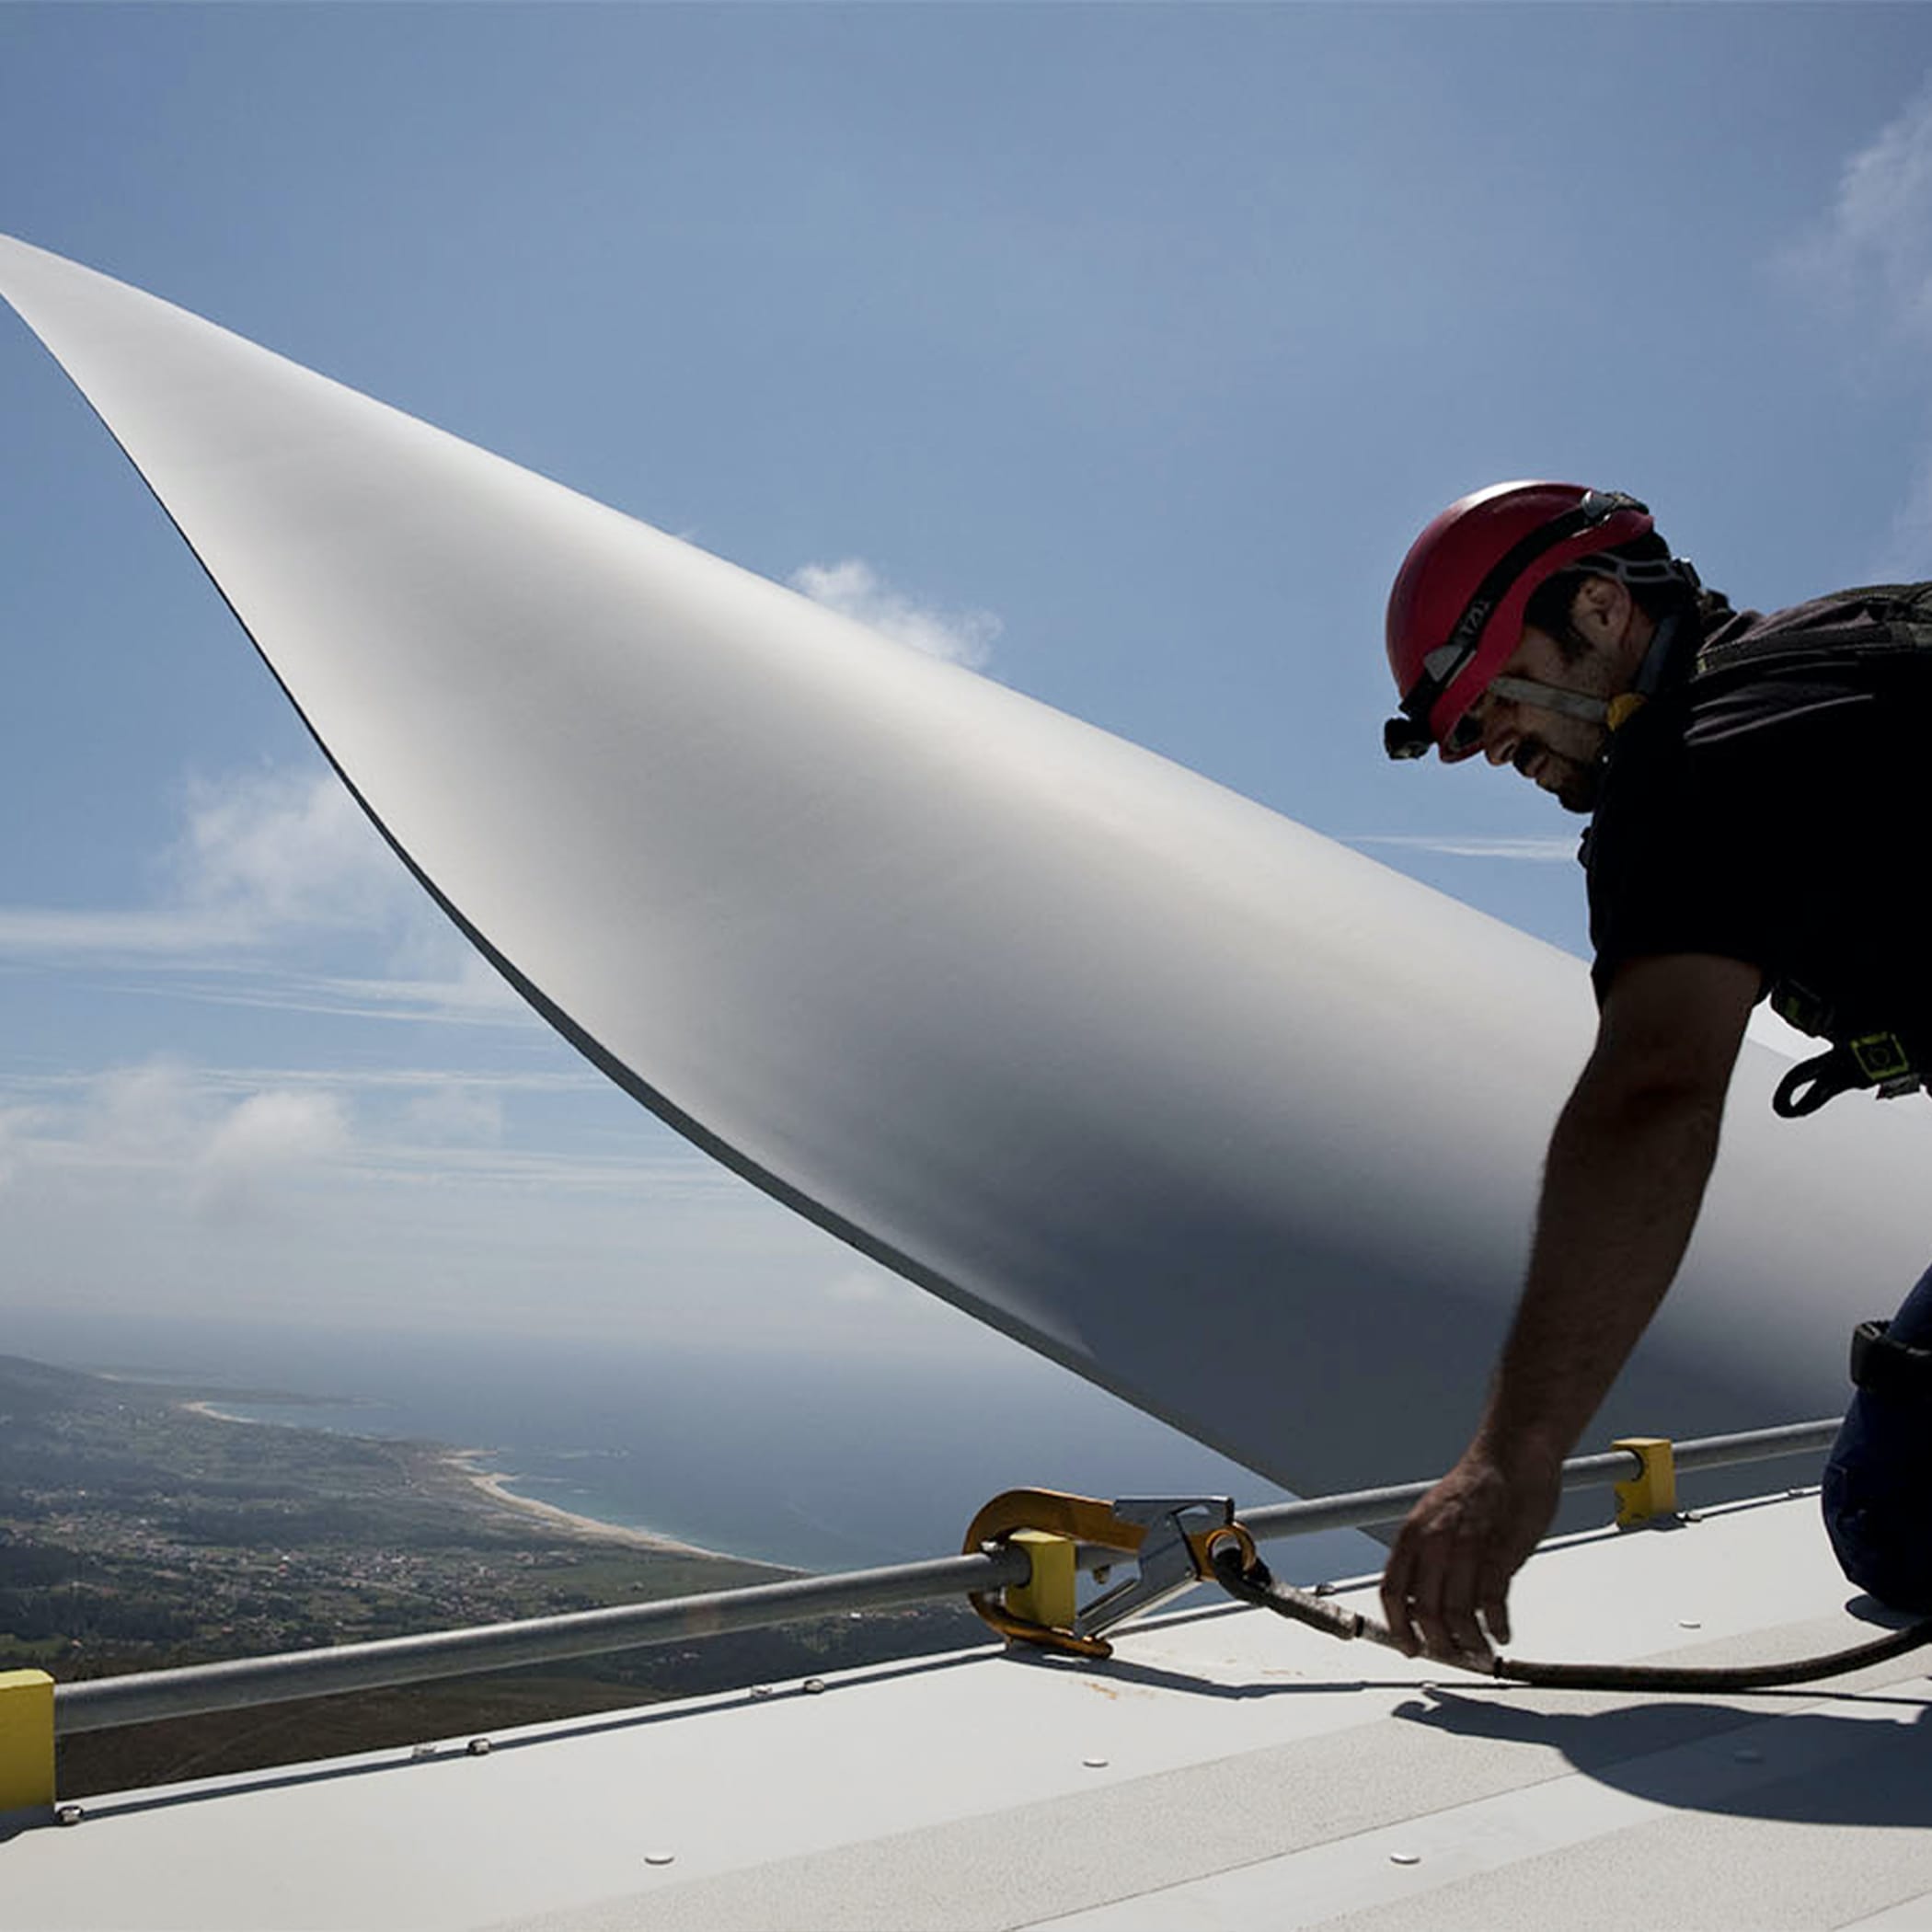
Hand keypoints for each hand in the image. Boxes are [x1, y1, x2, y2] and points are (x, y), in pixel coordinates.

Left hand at [1379, 1444, 1561, 1661]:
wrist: (1512, 1454)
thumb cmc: (1477, 1486)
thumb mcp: (1435, 1518)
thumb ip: (1427, 1555)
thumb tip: (1423, 1599)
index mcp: (1412, 1533)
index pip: (1392, 1592)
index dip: (1399, 1628)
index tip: (1409, 1648)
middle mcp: (1434, 1541)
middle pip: (1425, 1612)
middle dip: (1439, 1645)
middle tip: (1454, 1656)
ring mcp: (1466, 1546)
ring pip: (1458, 1614)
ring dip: (1470, 1642)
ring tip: (1480, 1651)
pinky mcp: (1500, 1550)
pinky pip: (1493, 1603)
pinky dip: (1497, 1626)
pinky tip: (1502, 1632)